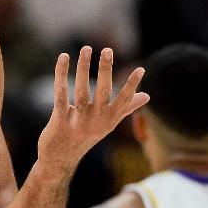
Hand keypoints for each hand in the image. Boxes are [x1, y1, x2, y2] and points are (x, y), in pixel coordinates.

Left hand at [38, 47, 148, 171]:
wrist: (60, 158)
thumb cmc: (86, 136)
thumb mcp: (107, 123)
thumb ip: (126, 108)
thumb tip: (147, 96)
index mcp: (109, 120)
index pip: (124, 101)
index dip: (132, 85)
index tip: (141, 68)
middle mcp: (96, 121)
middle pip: (103, 92)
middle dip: (106, 70)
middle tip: (107, 49)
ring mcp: (78, 122)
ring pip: (81, 91)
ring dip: (83, 68)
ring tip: (85, 48)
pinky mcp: (60, 122)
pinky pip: (61, 95)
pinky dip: (61, 75)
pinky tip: (63, 58)